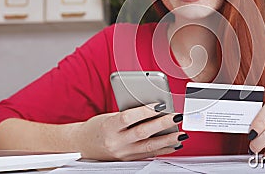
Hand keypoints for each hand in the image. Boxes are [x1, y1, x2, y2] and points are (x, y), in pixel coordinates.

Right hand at [71, 103, 186, 160]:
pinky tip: (174, 144)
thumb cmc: (98, 127)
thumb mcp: (109, 116)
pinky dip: (163, 149)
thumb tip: (154, 109)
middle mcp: (116, 142)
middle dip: (162, 124)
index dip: (145, 111)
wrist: (83, 145)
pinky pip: (149, 154)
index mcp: (109, 127)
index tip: (160, 104)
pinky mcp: (129, 160)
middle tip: (176, 117)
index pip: (129, 117)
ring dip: (168, 140)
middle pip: (142, 133)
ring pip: (149, 147)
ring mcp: (123, 153)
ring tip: (181, 133)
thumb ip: (130, 114)